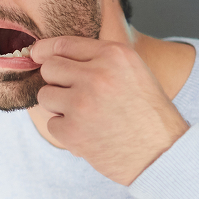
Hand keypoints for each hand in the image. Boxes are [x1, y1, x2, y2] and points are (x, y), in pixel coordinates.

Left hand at [30, 37, 189, 184]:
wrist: (162, 153)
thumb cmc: (147, 113)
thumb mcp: (132, 71)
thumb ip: (98, 59)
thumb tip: (51, 54)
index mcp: (114, 55)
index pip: (63, 44)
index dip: (44, 50)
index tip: (37, 54)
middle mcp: (96, 75)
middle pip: (49, 68)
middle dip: (56, 80)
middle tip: (75, 94)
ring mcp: (82, 103)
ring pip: (45, 95)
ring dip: (59, 106)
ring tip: (85, 115)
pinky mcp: (72, 130)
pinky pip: (52, 124)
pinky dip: (66, 131)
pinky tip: (89, 133)